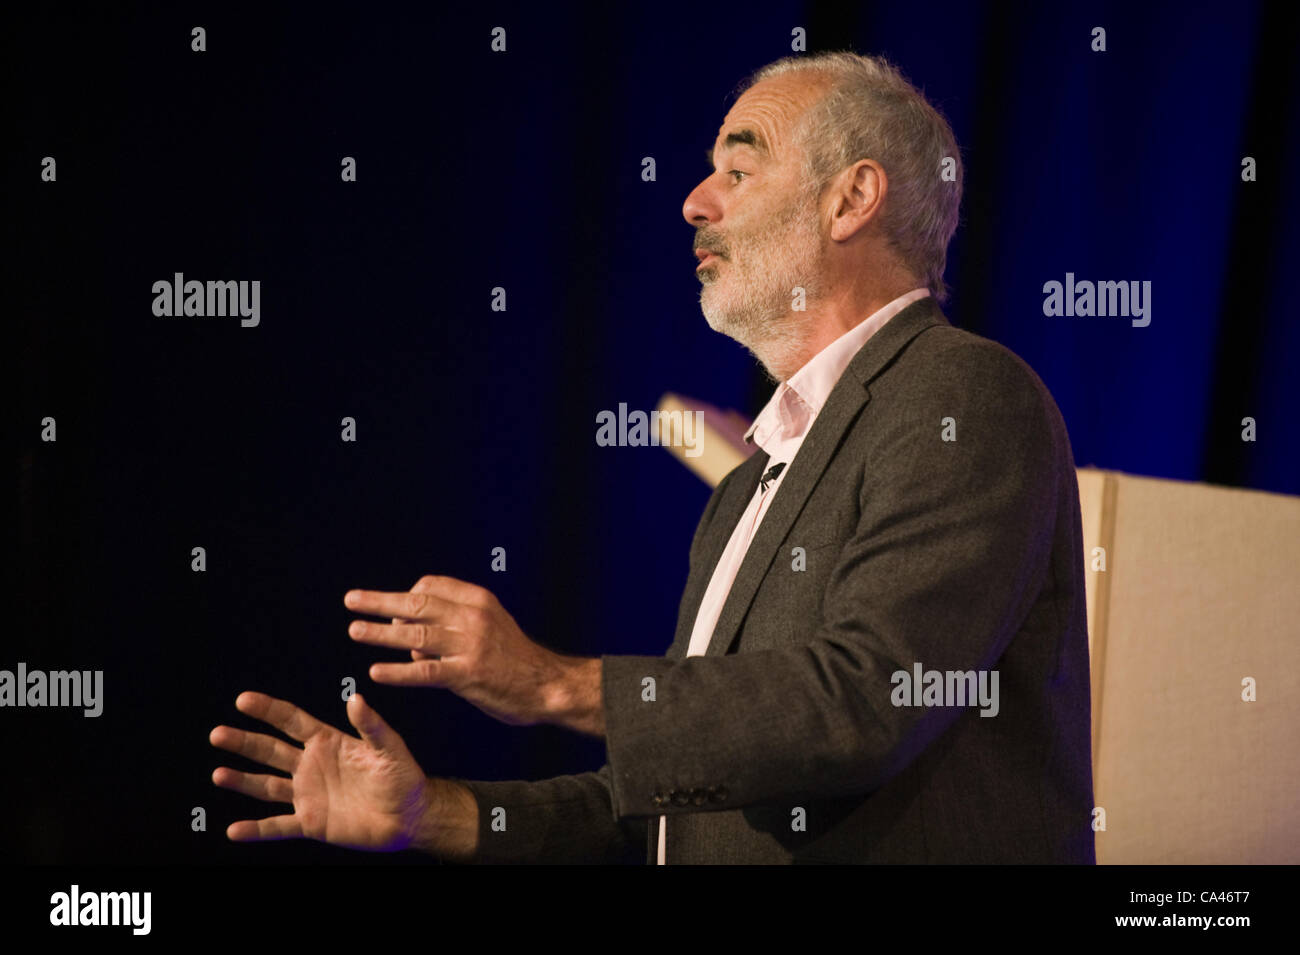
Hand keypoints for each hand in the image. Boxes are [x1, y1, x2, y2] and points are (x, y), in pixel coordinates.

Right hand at [209, 690, 476, 856]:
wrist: (410, 816)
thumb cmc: (403, 776)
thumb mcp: (390, 747)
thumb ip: (371, 725)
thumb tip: (355, 698)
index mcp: (328, 742)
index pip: (292, 720)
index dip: (268, 710)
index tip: (244, 700)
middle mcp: (311, 766)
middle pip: (270, 750)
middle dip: (244, 742)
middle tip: (217, 733)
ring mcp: (308, 794)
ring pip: (267, 786)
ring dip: (242, 781)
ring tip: (218, 774)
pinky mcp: (311, 823)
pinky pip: (278, 826)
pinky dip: (256, 830)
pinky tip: (234, 831)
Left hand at [344, 575, 602, 733]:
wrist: (549, 685)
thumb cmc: (516, 658)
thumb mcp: (491, 625)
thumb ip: (453, 624)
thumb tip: (410, 638)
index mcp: (478, 600)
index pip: (431, 585)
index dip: (406, 596)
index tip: (393, 612)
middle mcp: (472, 617)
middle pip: (417, 603)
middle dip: (380, 602)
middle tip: (352, 600)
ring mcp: (469, 645)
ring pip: (415, 633)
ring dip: (380, 633)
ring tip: (355, 630)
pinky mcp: (467, 674)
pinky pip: (425, 671)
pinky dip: (398, 671)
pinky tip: (376, 672)